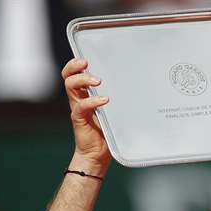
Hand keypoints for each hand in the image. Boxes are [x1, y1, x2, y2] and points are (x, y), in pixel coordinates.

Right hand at [62, 58, 110, 174]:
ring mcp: (78, 107)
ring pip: (70, 86)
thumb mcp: (115, 111)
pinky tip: (104, 100)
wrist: (98, 154)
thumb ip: (120, 99)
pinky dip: (92, 101)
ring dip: (83, 79)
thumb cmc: (107, 132)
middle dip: (75, 66)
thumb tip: (142, 86)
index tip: (87, 57)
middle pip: (68, 75)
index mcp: (85, 94)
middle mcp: (79, 98)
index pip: (74, 73)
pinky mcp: (79, 118)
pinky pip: (81, 106)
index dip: (76, 63)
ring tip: (97, 81)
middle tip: (86, 63)